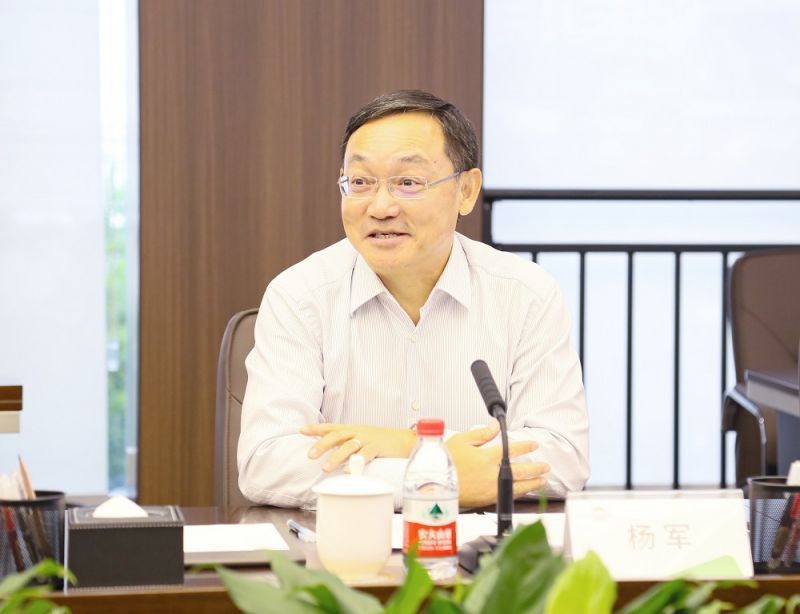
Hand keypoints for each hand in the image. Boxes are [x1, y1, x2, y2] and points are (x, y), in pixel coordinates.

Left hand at [300, 423, 416, 471]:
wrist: (403, 439)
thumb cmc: (379, 440)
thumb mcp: (360, 437)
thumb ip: (344, 442)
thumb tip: (325, 449)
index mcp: (351, 429)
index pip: (330, 427)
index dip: (316, 428)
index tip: (301, 430)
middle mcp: (357, 432)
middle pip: (336, 436)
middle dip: (322, 444)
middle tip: (310, 455)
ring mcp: (367, 439)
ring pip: (349, 446)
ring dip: (336, 457)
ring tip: (325, 468)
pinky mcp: (378, 447)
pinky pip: (365, 454)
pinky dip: (356, 463)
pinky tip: (348, 471)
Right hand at [446, 420, 548, 507]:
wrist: (434, 485)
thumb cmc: (443, 463)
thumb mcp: (461, 441)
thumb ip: (481, 434)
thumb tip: (495, 426)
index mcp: (486, 457)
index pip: (512, 450)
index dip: (525, 446)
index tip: (533, 445)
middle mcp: (492, 474)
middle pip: (521, 470)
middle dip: (535, 468)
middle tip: (545, 466)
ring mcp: (491, 489)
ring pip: (518, 486)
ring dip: (532, 483)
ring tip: (542, 480)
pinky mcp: (487, 500)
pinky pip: (508, 496)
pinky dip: (519, 493)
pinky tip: (524, 491)